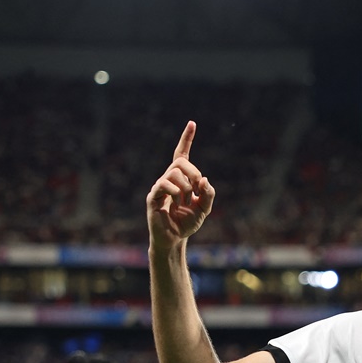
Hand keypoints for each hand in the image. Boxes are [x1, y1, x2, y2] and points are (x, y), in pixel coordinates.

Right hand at [146, 121, 215, 249]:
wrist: (175, 239)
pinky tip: (176, 204)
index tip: (192, 123)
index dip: (186, 139)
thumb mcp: (205, 208)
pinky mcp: (152, 197)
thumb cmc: (187, 222)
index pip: (182, 154)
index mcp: (181, 179)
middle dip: (193, 173)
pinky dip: (175, 193)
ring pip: (173, 173)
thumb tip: (204, 179)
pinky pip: (163, 185)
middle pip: (180, 162)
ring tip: (185, 201)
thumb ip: (208, 193)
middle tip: (197, 189)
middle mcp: (168, 179)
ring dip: (185, 187)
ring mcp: (159, 187)